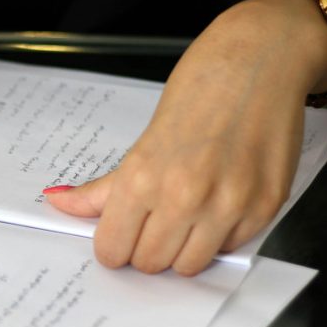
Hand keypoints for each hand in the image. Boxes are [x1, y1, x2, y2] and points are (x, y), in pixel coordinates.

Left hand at [46, 0, 326, 274]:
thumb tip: (59, 202)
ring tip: (185, 217)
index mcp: (144, 177)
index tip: (119, 236)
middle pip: (150, 263)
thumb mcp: (142, 140)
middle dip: (146, 248)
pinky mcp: (266, 207)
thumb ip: (106, 186)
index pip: (114, 249)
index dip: (113, 246)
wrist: (259, 60)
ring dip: (182, 250)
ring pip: (190, 266)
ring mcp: (230, 205)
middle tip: (153, 222)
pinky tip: (218, 203)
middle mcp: (186, 196)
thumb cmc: (199, 92)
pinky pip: (231, 248)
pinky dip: (219, 235)